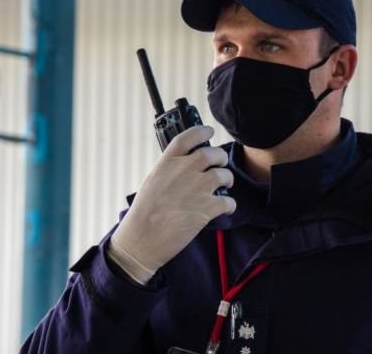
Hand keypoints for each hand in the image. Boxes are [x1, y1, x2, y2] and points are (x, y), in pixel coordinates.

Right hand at [108, 126, 234, 283]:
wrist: (141, 240)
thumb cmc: (143, 215)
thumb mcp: (152, 183)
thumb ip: (170, 172)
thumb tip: (186, 167)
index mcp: (167, 163)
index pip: (188, 137)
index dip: (202, 131)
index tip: (209, 131)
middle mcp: (183, 171)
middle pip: (212, 154)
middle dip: (221, 158)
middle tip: (220, 165)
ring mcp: (196, 189)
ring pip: (224, 175)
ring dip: (228, 180)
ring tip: (225, 187)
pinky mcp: (206, 208)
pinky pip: (229, 201)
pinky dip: (230, 205)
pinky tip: (225, 208)